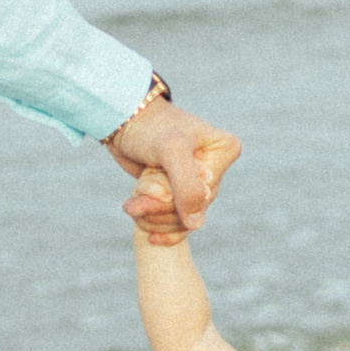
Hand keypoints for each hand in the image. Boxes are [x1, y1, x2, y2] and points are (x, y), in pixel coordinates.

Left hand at [108, 100, 238, 246]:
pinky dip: (158, 227)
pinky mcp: (180, 192)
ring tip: (131, 206)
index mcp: (225, 151)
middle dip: (159, 209)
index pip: (204, 196)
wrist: (124, 119)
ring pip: (182, 220)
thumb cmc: (150, 128)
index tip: (148, 180)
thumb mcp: (171, 151)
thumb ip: (186, 186)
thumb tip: (196, 224)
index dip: (173, 199)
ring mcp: (198, 183)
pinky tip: (146, 231)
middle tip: (133, 203)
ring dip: (153, 218)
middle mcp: (216, 168)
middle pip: (193, 211)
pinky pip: (177, 224)